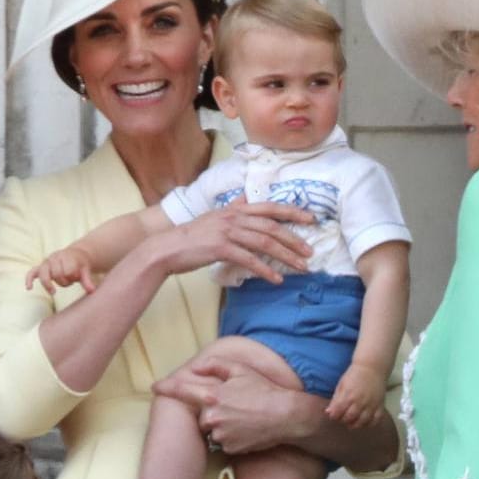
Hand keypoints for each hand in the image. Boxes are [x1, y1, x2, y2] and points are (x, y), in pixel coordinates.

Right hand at [27, 247, 96, 293]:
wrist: (75, 255)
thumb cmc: (80, 264)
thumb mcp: (86, 271)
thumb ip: (87, 281)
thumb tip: (92, 292)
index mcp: (67, 257)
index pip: (67, 271)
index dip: (72, 278)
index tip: (77, 277)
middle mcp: (55, 257)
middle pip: (56, 274)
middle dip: (64, 281)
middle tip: (70, 281)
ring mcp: (47, 262)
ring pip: (44, 274)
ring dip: (48, 284)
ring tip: (54, 292)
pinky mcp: (41, 267)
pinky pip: (32, 272)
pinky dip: (29, 280)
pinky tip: (29, 288)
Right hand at [142, 201, 314, 283]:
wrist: (166, 248)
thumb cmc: (192, 236)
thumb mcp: (215, 217)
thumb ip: (234, 210)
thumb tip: (248, 199)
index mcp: (235, 209)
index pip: (269, 208)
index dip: (292, 212)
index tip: (311, 219)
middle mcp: (234, 217)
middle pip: (272, 227)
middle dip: (294, 239)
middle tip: (310, 252)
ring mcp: (227, 232)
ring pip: (265, 244)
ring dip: (286, 257)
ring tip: (301, 268)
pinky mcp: (221, 248)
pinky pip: (249, 260)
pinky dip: (265, 270)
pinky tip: (276, 279)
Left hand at [155, 355, 313, 455]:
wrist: (285, 416)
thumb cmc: (264, 390)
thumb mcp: (241, 370)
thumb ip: (215, 365)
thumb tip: (195, 367)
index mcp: (213, 395)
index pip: (183, 391)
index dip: (167, 388)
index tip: (155, 388)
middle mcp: (213, 417)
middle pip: (201, 415)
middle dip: (212, 411)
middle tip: (234, 405)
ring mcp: (220, 435)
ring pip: (212, 430)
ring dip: (221, 424)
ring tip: (243, 417)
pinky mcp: (229, 448)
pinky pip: (223, 442)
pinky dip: (231, 436)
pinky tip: (246, 428)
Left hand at [325, 364, 386, 427]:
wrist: (372, 367)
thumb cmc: (354, 375)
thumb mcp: (341, 385)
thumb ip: (335, 400)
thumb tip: (328, 412)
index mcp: (348, 395)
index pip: (337, 413)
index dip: (334, 416)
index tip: (334, 414)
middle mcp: (360, 402)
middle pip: (349, 419)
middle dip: (343, 420)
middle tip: (343, 417)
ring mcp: (371, 405)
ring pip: (362, 422)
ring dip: (355, 424)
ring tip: (352, 421)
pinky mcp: (380, 405)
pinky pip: (375, 420)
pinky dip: (369, 424)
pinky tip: (365, 422)